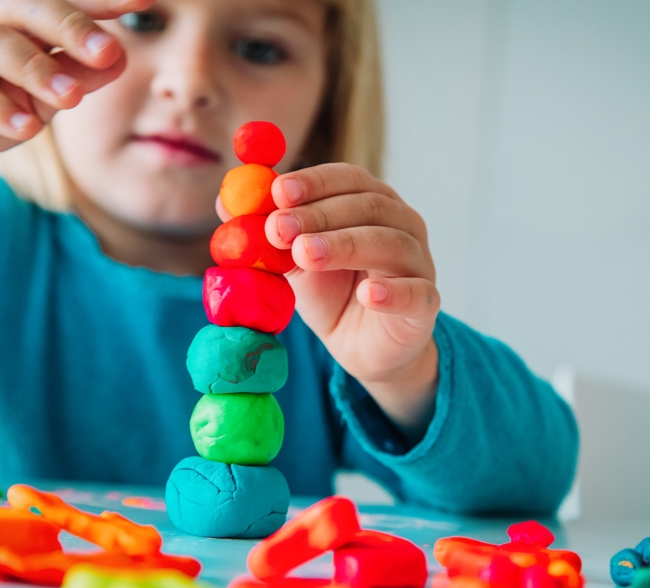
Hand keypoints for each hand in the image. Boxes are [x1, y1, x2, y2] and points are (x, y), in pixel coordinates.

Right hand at [0, 0, 151, 167]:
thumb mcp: (46, 96)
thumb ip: (79, 76)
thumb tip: (121, 58)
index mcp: (18, 17)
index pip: (64, 1)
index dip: (102, 1)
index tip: (143, 2)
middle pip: (26, 8)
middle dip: (71, 26)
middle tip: (108, 50)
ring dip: (36, 70)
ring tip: (72, 99)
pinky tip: (26, 127)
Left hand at [265, 163, 440, 440]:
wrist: (361, 347)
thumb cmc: (331, 294)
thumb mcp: (292, 260)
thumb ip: (266, 231)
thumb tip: (225, 202)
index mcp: (372, 204)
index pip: (349, 179)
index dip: (314, 182)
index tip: (278, 191)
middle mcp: (403, 225)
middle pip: (369, 207)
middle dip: (320, 214)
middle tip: (279, 228)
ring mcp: (419, 263)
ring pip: (391, 244)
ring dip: (345, 245)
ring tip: (305, 254)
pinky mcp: (425, 306)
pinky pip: (416, 294)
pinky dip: (394, 292)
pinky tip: (369, 294)